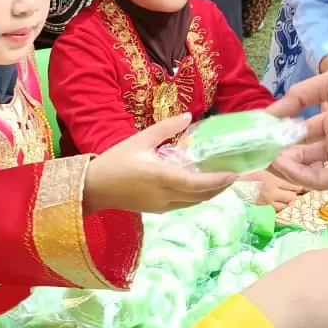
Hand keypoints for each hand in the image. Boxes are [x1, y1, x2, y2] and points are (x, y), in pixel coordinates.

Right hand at [83, 114, 236, 213]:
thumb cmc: (115, 161)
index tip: (232, 173)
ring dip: (210, 193)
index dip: (216, 180)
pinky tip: (200, 185)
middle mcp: (164, 195)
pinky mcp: (157, 210)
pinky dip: (197, 197)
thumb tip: (188, 117)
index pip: (195, 183)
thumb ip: (165, 129)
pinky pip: (184, 205)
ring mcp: (161, 206)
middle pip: (200, 196)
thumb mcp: (139, 139)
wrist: (93, 187)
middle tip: (234, 174)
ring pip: (194, 203)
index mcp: (160, 176)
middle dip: (220, 187)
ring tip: (222, 180)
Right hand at [239, 170, 303, 210]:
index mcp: (273, 181)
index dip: (297, 188)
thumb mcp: (261, 172)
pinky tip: (279, 209)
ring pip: (285, 207)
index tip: (300, 189)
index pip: (291, 186)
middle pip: (291, 198)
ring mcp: (267, 204)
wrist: (232, 190)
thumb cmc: (246, 178)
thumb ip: (273, 175)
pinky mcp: (262, 212)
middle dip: (294, 197)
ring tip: (288, 203)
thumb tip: (285, 176)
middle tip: (295, 196)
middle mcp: (272, 193)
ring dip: (288, 205)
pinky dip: (279, 211)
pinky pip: (275, 213)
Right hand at [266, 67, 327, 189]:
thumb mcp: (326, 83)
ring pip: (308, 168)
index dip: (283, 132)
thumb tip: (270, 112)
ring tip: (269, 158)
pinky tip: (285, 165)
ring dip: (287, 165)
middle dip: (281, 151)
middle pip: (303, 152)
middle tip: (262, 150)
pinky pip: (321, 178)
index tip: (263, 132)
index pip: (302, 131)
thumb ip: (298, 97)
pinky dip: (301, 175)